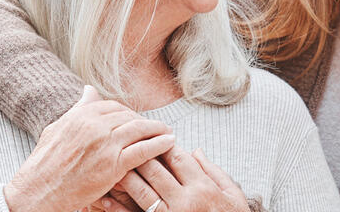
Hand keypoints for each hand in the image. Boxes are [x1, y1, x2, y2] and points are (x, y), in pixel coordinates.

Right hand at [4, 86, 175, 211]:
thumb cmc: (45, 163)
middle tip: (156, 127)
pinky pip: (143, 150)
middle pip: (129, 117)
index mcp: (80, 115)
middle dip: (145, 122)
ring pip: (139, 130)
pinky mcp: (113, 165)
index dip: (128, 113)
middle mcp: (94, 125)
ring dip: (157, 130)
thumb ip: (77, 109)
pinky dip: (159, 145)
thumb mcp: (57, 128)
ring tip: (168, 132)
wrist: (40, 190)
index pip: (113, 107)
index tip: (136, 120)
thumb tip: (89, 90)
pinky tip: (169, 143)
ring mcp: (105, 144)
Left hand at [118, 145, 248, 210]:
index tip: (151, 135)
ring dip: (124, 177)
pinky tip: (106, 200)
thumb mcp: (233, 197)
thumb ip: (215, 172)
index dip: (162, 144)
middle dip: (138, 155)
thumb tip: (195, 150)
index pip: (177, 158)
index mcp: (203, 189)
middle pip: (155, 171)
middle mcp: (186, 202)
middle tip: (123, 142)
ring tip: (110, 166)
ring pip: (142, 192)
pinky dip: (119, 209)